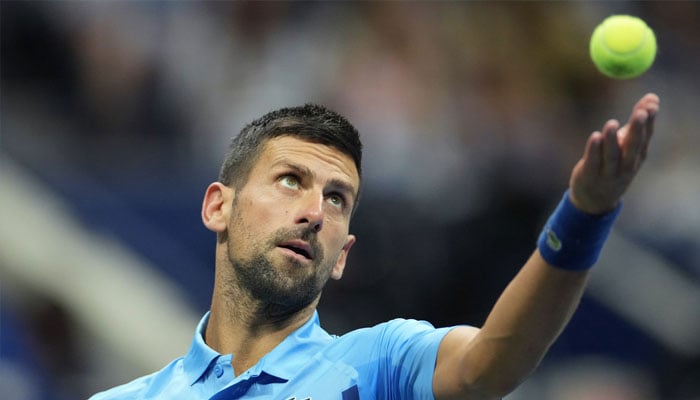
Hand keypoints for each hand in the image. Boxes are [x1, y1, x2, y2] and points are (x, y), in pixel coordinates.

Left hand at [569, 93, 659, 214]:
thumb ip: (636, 124)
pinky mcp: (590, 175)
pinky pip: (593, 162)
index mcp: (637, 157)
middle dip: (637, 129)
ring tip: (612, 123)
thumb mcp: (628, 148)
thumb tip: (651, 97)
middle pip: (633, 146)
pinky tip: (595, 136)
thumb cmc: (614, 167)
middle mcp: (626, 165)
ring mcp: (608, 172)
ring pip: (612, 155)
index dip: (649, 120)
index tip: (652, 103)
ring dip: (612, 139)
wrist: (596, 201)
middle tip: (641, 112)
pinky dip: (594, 149)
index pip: (645, 136)